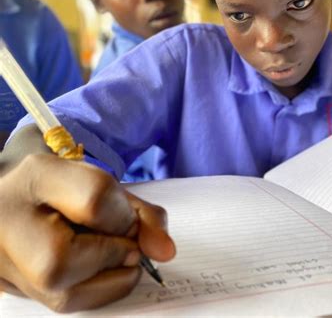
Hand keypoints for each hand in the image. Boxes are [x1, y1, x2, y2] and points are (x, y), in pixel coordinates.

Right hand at [0, 154, 174, 311]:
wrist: (24, 198)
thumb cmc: (68, 190)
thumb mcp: (108, 187)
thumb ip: (142, 214)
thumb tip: (164, 252)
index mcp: (37, 178)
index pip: (93, 200)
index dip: (124, 216)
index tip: (130, 220)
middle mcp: (6, 221)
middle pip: (61, 262)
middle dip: (111, 258)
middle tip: (126, 246)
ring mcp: (2, 262)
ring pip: (62, 297)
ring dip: (108, 281)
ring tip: (113, 258)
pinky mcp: (10, 287)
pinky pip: (62, 305)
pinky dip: (94, 292)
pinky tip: (97, 272)